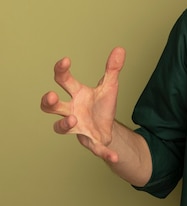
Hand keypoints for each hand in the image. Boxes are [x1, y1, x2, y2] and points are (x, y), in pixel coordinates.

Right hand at [41, 47, 125, 162]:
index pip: (63, 80)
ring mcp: (78, 127)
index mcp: (77, 94)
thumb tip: (120, 49)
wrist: (107, 127)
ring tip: (73, 118)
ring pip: (61, 127)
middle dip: (48, 102)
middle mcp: (71, 110)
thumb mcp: (110, 86)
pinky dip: (105, 153)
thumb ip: (113, 69)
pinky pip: (95, 149)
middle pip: (51, 107)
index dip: (61, 70)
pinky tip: (114, 156)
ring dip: (64, 123)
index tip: (65, 61)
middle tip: (51, 96)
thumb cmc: (102, 105)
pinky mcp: (90, 141)